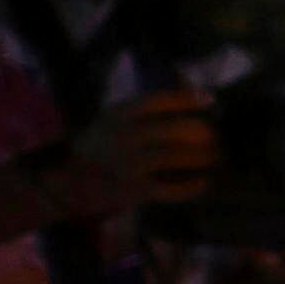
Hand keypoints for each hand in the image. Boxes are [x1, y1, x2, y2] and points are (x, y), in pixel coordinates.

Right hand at [39, 85, 216, 219]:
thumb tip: (192, 93)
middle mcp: (127, 135)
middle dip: (205, 132)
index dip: (189, 99)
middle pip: (178, 128)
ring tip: (217, 158)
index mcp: (121, 113)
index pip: (162, 100)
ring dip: (204, 158)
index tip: (210, 101)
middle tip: (218, 137)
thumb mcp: (114, 117)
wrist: (66, 180)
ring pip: (178, 157)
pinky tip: (203, 182)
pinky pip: (172, 188)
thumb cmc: (99, 145)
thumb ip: (146, 108)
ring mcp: (131, 164)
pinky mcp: (135, 190)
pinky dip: (192, 186)